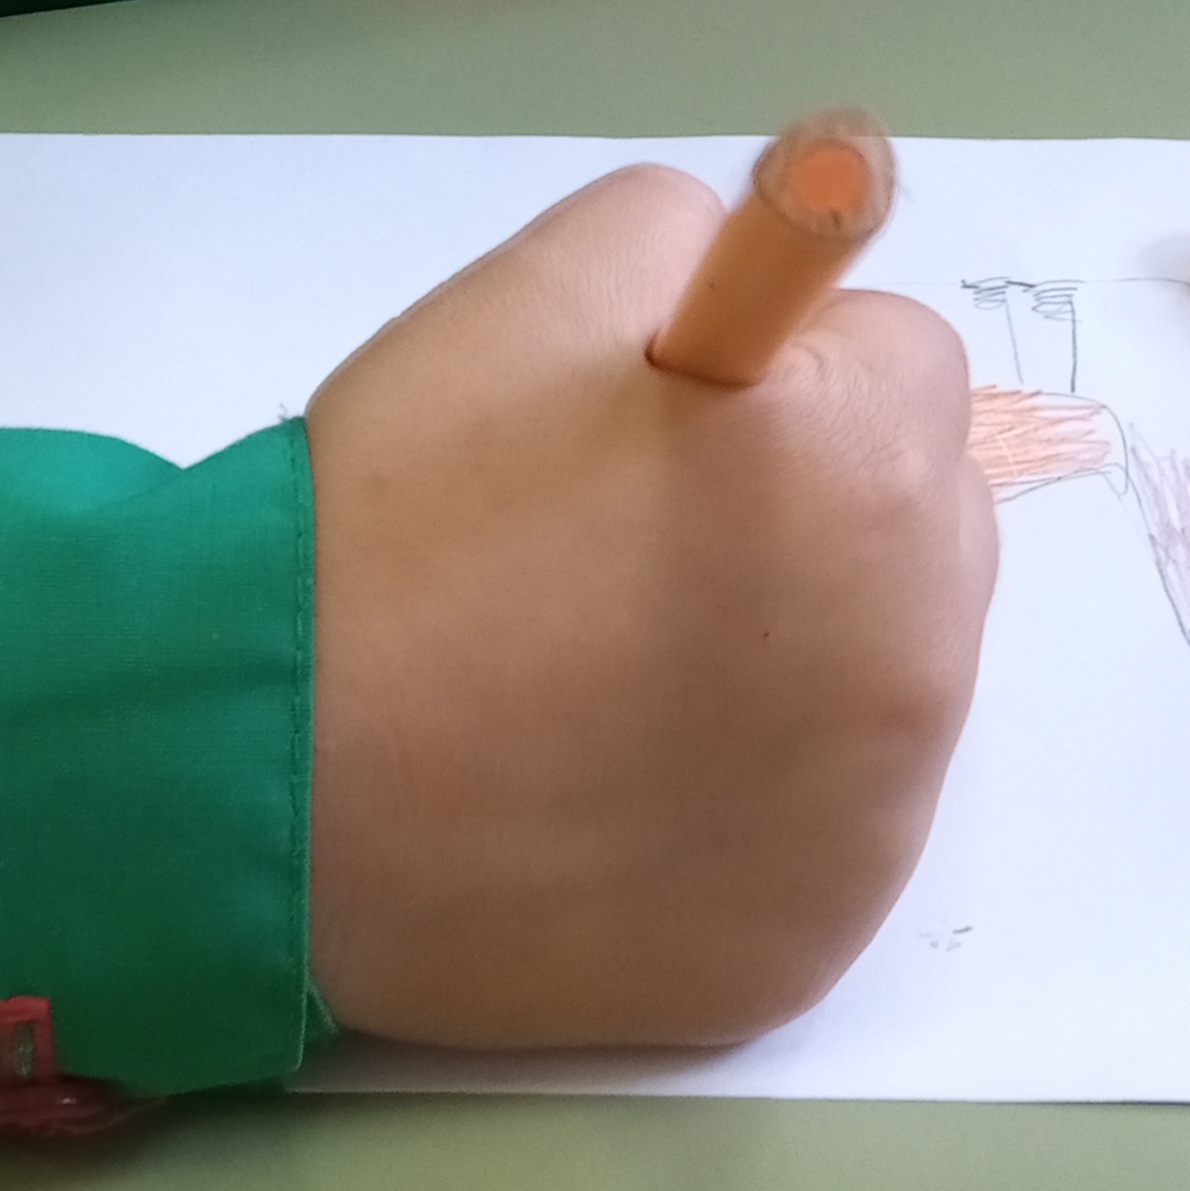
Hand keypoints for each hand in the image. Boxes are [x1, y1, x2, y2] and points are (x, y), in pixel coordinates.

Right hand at [305, 165, 994, 1050]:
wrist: (266, 780)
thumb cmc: (398, 518)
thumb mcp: (539, 281)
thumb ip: (704, 239)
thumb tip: (779, 290)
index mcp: (871, 468)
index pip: (903, 365)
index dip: (775, 376)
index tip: (660, 427)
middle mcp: (916, 655)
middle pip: (923, 530)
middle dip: (818, 510)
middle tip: (632, 548)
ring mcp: (871, 827)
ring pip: (882, 685)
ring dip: (796, 656)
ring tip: (606, 674)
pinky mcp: (806, 951)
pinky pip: (817, 836)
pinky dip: (744, 808)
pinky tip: (608, 793)